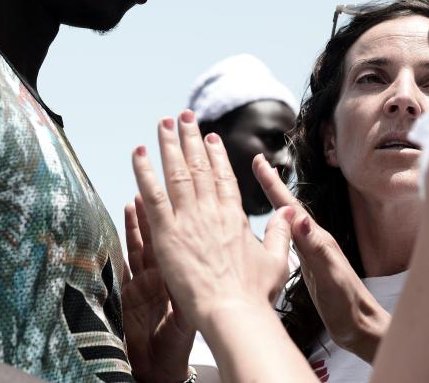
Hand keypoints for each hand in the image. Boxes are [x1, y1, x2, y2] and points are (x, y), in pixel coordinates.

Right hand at [120, 195, 194, 382]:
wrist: (155, 368)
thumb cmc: (174, 348)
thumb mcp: (188, 320)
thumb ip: (194, 298)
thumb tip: (211, 279)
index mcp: (181, 278)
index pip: (185, 240)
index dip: (186, 217)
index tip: (189, 196)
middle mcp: (163, 274)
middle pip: (164, 234)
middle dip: (162, 210)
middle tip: (162, 186)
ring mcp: (145, 279)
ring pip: (145, 241)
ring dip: (142, 217)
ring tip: (138, 195)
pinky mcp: (128, 288)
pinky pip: (128, 256)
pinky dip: (126, 236)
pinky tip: (123, 218)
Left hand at [131, 111, 295, 335]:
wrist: (234, 311)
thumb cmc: (254, 293)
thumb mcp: (277, 259)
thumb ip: (281, 233)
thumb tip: (289, 213)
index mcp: (235, 216)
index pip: (224, 176)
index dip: (215, 154)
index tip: (209, 137)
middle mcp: (212, 211)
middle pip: (200, 166)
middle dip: (190, 139)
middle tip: (184, 116)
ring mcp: (190, 219)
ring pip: (177, 172)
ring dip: (169, 144)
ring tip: (164, 122)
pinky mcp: (168, 233)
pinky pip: (153, 196)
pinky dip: (144, 172)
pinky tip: (138, 152)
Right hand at [253, 155, 391, 362]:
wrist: (361, 327)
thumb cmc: (347, 305)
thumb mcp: (329, 275)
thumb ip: (316, 247)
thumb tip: (299, 217)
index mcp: (317, 240)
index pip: (290, 208)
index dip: (274, 186)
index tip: (260, 162)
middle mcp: (314, 241)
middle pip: (288, 208)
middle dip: (272, 186)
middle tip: (258, 164)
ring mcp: (312, 253)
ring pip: (287, 221)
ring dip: (275, 203)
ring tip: (263, 186)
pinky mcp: (309, 266)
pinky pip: (288, 239)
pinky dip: (278, 227)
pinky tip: (274, 227)